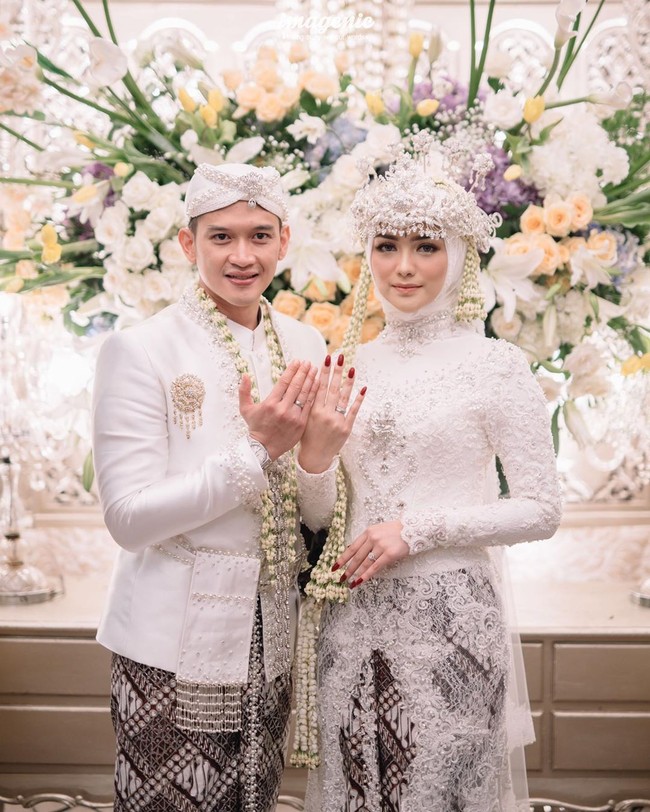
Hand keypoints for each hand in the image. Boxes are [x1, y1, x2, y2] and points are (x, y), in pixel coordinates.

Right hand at [239, 359, 318, 459]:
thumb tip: (245, 375)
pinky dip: (313, 394)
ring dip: (310, 380)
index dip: (292, 370)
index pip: (284, 382)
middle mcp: (283, 409)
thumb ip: (244, 391)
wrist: (263, 449)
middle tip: (308, 363)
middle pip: (296, 386)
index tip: (297, 361)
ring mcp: (293, 417)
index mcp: (270, 403)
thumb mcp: (245, 409)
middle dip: (303, 372)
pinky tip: (317, 385)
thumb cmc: (255, 427)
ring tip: (315, 370)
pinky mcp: (301, 424)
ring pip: (304, 395)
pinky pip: (309, 406)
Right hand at [298, 353, 366, 472]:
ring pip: (343, 397)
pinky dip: (359, 400)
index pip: (319, 387)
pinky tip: (363, 388)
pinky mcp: (346, 428)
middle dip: (336, 372)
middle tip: (340, 357)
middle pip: (332, 389)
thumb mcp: (304, 419)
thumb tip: (312, 384)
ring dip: (348, 382)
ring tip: (352, 368)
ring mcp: (337, 421)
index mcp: (313, 411)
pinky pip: (354, 411)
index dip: (323, 373)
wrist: (314, 457)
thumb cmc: (307, 437)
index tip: (326, 359)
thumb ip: (309, 403)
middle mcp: (325, 414)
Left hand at [331, 521, 408, 586]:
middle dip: (347, 569)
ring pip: (364, 563)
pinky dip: (366, 575)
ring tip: (349, 583)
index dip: (342, 558)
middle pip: (356, 557)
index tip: (335, 567)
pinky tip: (360, 581)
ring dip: (355, 574)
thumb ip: (367, 540)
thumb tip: (353, 551)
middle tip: (340, 579)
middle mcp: (372, 538)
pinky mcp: (389, 554)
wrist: (412, 529)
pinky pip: (375, 567)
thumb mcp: (378, 531)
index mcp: (368, 532)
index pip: (352, 547)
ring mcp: (380, 546)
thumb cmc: (395, 531)